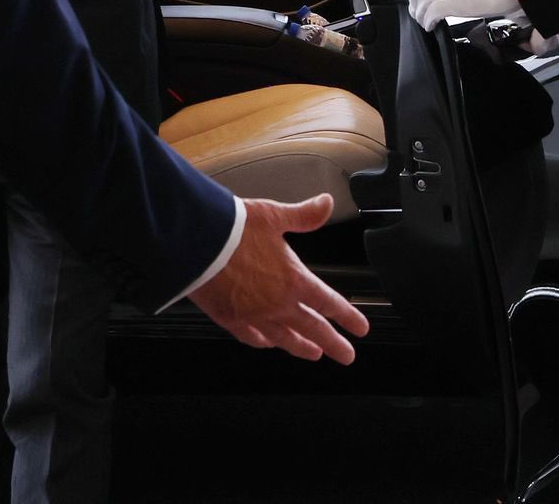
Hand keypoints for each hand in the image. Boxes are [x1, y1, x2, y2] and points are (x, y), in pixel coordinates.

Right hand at [189, 194, 368, 363]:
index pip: (329, 303)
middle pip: (313, 329)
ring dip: (303, 347)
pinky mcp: (232, 320)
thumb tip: (326, 203)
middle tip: (347, 355)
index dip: (348, 316)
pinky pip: (255, 339)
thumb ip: (303, 215)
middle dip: (334, 343)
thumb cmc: (234, 229)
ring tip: (314, 354)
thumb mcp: (274, 216)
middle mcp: (279, 304)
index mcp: (294, 280)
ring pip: (286, 339)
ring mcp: (256, 316)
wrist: (198, 244)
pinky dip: (265, 343)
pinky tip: (269, 344)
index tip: (361, 328)